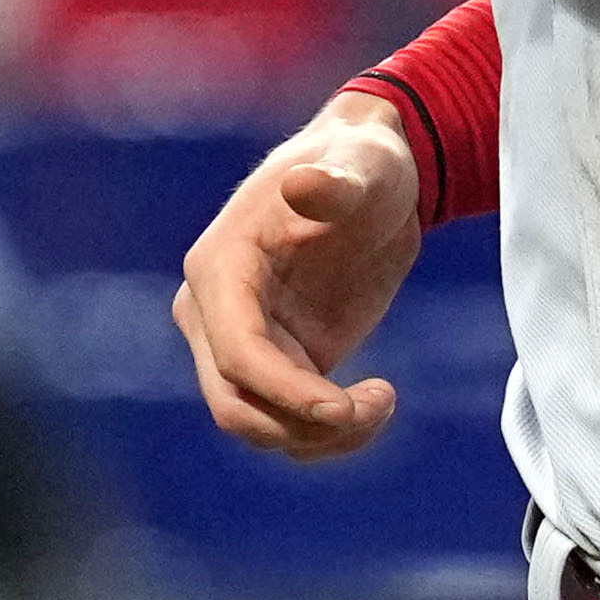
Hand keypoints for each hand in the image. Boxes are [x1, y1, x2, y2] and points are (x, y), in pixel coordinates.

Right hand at [174, 101, 423, 462]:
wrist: (372, 177)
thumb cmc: (363, 162)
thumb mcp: (362, 165)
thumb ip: (336, 182)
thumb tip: (306, 186)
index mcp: (220, 268)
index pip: (236, 354)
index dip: (286, 392)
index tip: (346, 407)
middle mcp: (214, 314)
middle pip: (234, 405)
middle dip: (303, 424)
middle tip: (379, 404)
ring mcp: (244, 343)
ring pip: (260, 426)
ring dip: (322, 437)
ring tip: (384, 401)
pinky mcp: (280, 365)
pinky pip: (290, 424)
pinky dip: (331, 435)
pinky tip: (379, 403)